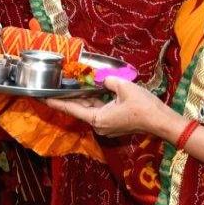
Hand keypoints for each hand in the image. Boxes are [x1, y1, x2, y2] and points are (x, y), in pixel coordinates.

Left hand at [45, 77, 183, 140]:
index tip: (41, 98)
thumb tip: (101, 78)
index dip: (55, 102)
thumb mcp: (124, 87)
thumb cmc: (143, 106)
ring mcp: (107, 125)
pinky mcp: (115, 123)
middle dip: (69, 97)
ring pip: (90, 109)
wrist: (162, 121)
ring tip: (70, 85)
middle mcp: (99, 125)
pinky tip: (91, 90)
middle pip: (80, 109)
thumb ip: (107, 80)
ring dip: (83, 98)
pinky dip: (94, 101)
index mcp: (97, 118)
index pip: (71, 108)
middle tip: (54, 87)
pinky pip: (100, 110)